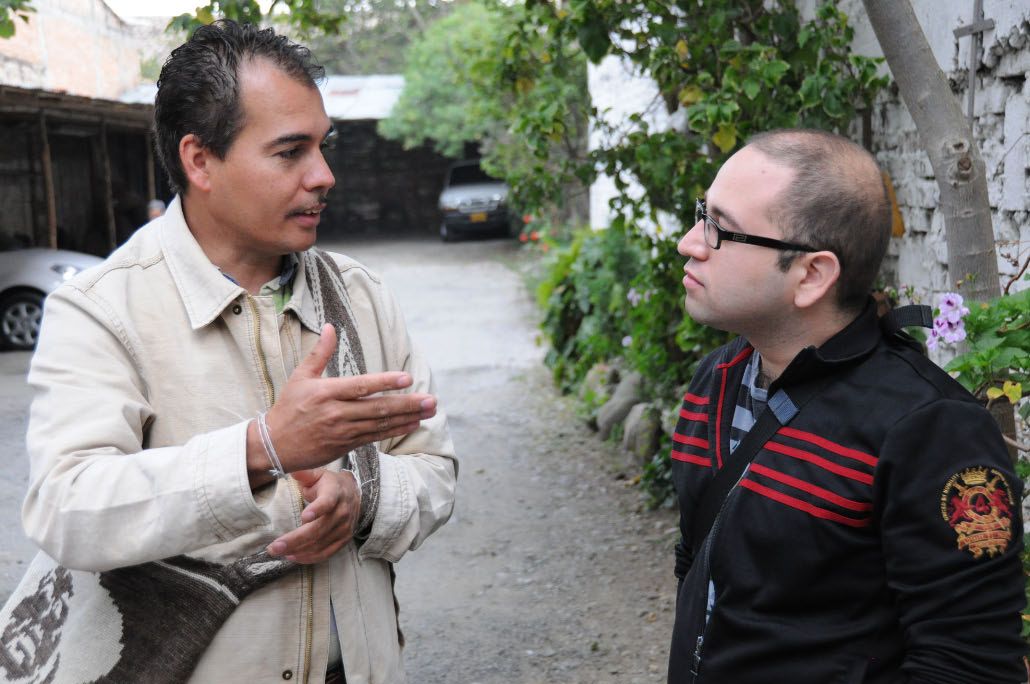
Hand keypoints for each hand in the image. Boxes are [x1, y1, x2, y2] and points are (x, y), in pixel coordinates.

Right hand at [249, 324, 435, 480]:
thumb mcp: (300, 377)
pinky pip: (376, 437)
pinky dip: (395, 430)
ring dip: (408, 417)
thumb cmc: (288, 407)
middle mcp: (337, 412)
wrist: (275, 444)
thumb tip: (331, 327)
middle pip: (377, 408)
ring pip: (380, 424)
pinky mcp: (346, 445)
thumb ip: (320, 352)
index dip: (385, 382)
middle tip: (431, 400)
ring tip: (430, 411)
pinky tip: (412, 424)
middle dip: (408, 404)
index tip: (407, 378)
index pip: (361, 386)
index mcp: (326, 392)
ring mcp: (343, 431)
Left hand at [266, 468, 359, 563]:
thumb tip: (291, 470)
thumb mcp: (318, 475)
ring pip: (320, 544)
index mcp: (335, 493)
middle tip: (274, 547)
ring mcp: (344, 528)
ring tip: (279, 552)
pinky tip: (293, 557)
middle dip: (294, 540)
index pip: (327, 502)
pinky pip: (326, 553)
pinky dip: (309, 558)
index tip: (304, 516)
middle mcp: (342, 512)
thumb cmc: (329, 485)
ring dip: (298, 551)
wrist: (352, 494)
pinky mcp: (343, 540)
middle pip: (318, 530)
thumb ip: (305, 474)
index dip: (317, 509)